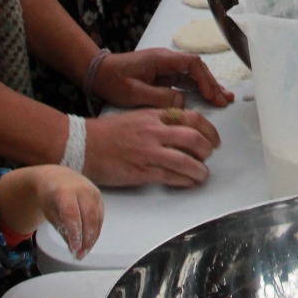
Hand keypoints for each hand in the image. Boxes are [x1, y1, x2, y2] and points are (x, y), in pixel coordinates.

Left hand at [28, 166, 104, 259]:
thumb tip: (74, 249)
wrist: (57, 177)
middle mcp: (82, 189)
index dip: (75, 232)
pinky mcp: (99, 197)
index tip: (74, 249)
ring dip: (93, 237)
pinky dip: (96, 230)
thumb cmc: (50, 197)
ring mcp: (93, 192)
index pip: (72, 214)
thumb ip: (63, 230)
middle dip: (86, 238)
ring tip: (84, 252)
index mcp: (65, 191)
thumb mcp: (50, 213)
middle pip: (89, 217)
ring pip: (97, 218)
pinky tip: (89, 241)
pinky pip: (100, 216)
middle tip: (80, 255)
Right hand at [83, 106, 221, 188]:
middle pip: (194, 139)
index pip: (193, 118)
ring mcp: (149, 152)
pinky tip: (188, 182)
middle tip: (208, 156)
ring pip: (186, 161)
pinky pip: (171, 177)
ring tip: (202, 174)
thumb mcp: (138, 117)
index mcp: (155, 116)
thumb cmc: (108, 132)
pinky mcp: (142, 171)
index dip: (209, 130)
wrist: (84, 145)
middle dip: (207, 150)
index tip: (214, 139)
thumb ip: (160, 121)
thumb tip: (183, 130)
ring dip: (199, 170)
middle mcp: (155, 131)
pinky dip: (185, 181)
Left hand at [91, 47, 234, 110]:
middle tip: (224, 100)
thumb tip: (183, 101)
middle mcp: (167, 60)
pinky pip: (185, 81)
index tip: (210, 94)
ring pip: (193, 75)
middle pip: (196, 69)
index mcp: (161, 59)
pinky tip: (207, 98)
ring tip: (223, 99)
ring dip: (208, 86)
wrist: (98, 74)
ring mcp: (166, 67)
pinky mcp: (163, 75)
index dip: (204, 78)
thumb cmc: (113, 81)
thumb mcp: (134, 92)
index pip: (191, 64)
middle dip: (211, 84)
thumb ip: (159, 96)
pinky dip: (197, 89)